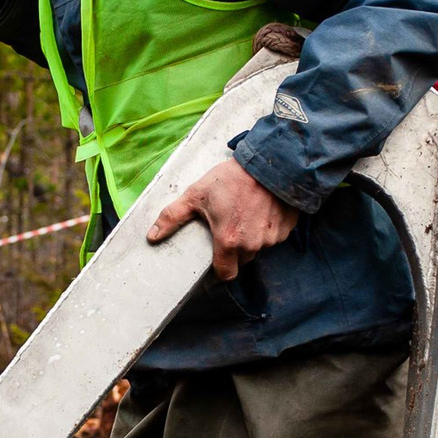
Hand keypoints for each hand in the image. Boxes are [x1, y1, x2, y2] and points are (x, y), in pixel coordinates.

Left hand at [148, 158, 299, 279]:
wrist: (270, 163)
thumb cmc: (232, 178)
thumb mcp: (196, 194)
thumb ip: (172, 217)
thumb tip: (152, 236)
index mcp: (229, 241)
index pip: (225, 274)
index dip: (219, 271)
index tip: (216, 261)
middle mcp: (252, 245)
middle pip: (241, 260)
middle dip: (235, 249)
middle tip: (229, 226)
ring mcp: (272, 239)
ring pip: (258, 247)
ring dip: (251, 237)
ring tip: (245, 214)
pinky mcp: (286, 230)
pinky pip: (274, 237)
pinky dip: (267, 228)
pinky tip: (261, 210)